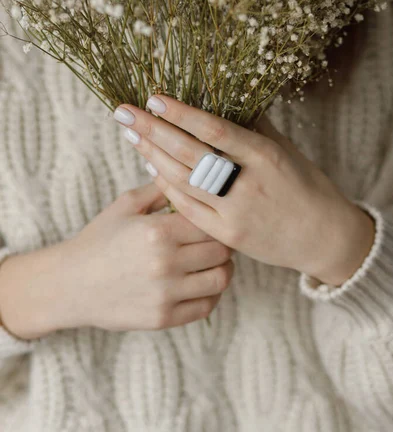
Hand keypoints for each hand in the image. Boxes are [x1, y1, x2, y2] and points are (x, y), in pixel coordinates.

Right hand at [0, 183, 233, 338]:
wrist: (71, 284)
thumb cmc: (100, 239)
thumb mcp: (125, 205)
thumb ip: (160, 189)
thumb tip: (188, 173)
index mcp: (157, 231)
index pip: (210, 222)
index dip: (215, 220)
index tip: (212, 219)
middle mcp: (165, 263)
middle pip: (221, 251)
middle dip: (222, 243)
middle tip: (217, 240)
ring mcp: (165, 294)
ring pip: (220, 280)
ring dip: (222, 269)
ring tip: (214, 262)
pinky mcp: (163, 318)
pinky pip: (206, 307)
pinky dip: (211, 294)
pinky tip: (202, 283)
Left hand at [113, 96, 375, 286]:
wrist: (323, 238)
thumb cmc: (306, 187)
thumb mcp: (285, 150)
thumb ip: (254, 127)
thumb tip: (226, 98)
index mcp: (264, 155)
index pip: (214, 130)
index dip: (181, 114)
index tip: (153, 98)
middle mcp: (247, 183)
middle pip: (189, 154)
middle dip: (153, 131)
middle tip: (123, 113)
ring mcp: (235, 212)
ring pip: (184, 181)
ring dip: (153, 157)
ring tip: (132, 136)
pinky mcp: (228, 236)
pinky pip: (189, 209)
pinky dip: (168, 188)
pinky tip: (152, 169)